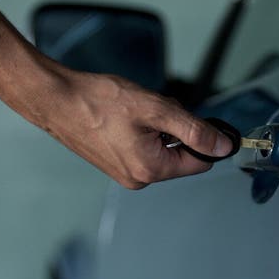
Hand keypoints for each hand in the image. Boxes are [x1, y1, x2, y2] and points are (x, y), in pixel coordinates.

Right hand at [43, 67, 232, 188]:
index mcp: (151, 170)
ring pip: (161, 151)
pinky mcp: (114, 165)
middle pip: (179, 156)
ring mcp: (125, 174)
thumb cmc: (98, 102)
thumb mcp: (156, 109)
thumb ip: (194, 130)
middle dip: (175, 130)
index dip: (202, 138)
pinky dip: (142, 132)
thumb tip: (222, 146)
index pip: (199, 162)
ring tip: (133, 112)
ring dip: (157, 129)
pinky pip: (143, 149)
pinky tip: (124, 118)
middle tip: (152, 109)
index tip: (191, 117)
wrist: (56, 99)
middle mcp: (139, 179)